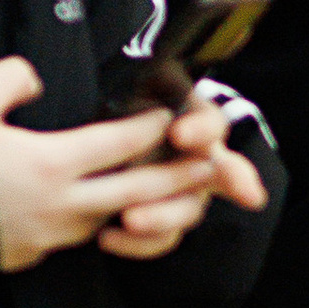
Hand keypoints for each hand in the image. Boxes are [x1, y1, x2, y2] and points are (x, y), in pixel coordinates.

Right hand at [0, 55, 181, 269]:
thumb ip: (8, 80)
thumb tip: (33, 80)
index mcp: (50, 164)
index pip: (118, 143)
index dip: (149, 127)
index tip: (169, 115)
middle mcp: (61, 205)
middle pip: (136, 189)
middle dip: (176, 176)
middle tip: (209, 166)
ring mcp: (48, 236)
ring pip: (110, 218)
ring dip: (143, 206)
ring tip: (167, 193)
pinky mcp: (31, 255)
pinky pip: (76, 237)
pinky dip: (98, 223)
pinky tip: (103, 214)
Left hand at [95, 86, 270, 260]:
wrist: (96, 136)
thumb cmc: (122, 100)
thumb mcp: (139, 81)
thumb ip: (156, 72)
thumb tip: (136, 64)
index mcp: (193, 122)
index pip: (212, 124)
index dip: (202, 131)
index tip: (179, 134)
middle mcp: (197, 160)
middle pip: (210, 180)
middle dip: (181, 188)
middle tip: (156, 190)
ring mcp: (181, 191)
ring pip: (186, 212)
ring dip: (161, 218)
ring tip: (128, 220)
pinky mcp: (159, 217)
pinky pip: (159, 238)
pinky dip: (137, 243)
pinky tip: (107, 238)